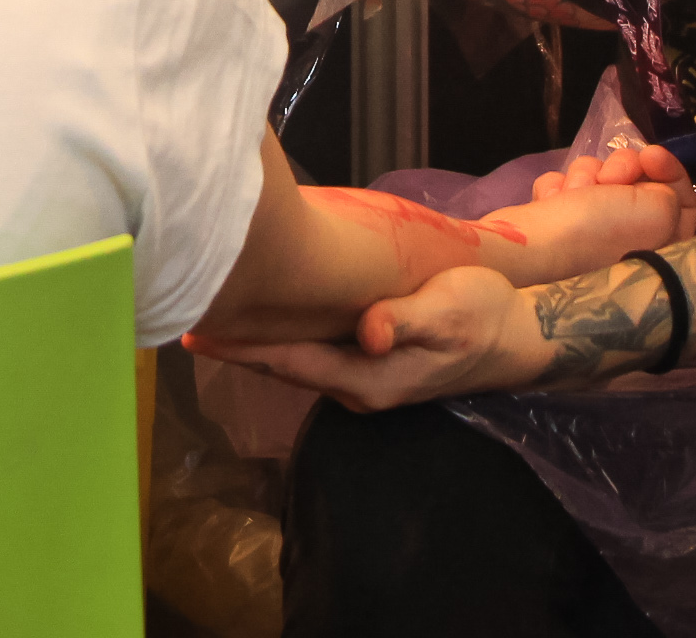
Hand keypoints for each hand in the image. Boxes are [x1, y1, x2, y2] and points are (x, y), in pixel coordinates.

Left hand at [190, 265, 550, 412]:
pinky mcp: (366, 364)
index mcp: (369, 376)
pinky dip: (278, 339)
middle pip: (283, 365)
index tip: (197, 332)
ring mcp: (361, 378)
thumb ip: (406, 321)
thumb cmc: (480, 315)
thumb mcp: (448, 310)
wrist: (513, 336)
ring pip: (294, 360)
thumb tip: (368, 333)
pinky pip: (310, 353)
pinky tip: (257, 318)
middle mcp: (357, 386)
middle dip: (234, 347)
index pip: (292, 362)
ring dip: (251, 344)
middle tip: (181, 315)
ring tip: (206, 316)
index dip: (244, 348)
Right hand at [493, 176, 687, 280]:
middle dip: (622, 169)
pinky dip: (557, 188)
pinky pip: (564, 186)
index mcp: (660, 248)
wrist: (533, 246)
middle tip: (611, 176)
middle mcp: (627, 243)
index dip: (670, 170)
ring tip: (573, 194)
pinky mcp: (555, 223)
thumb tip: (653, 185)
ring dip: (585, 177)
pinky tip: (552, 201)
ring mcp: (588, 233)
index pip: (682, 200)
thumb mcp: (660, 210)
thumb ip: (672, 193)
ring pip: (598, 179)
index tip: (651, 155)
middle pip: (637, 182)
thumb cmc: (602, 231)